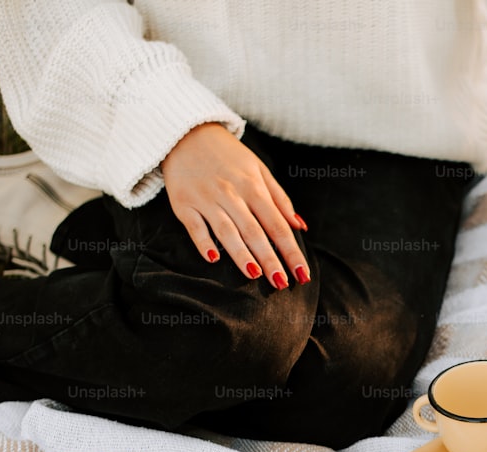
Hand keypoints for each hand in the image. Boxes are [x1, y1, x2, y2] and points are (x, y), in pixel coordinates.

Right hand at [161, 123, 310, 287]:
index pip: (278, 225)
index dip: (291, 251)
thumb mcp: (259, 169)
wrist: (187, 133)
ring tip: (255, 275)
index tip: (302, 274)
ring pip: (227, 231)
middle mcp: (232, 194)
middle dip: (270, 259)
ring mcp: (207, 199)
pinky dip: (203, 242)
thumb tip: (300, 226)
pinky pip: (194, 226)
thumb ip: (279, 198)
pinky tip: (212, 259)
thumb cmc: (228, 156)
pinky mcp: (184, 204)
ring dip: (241, 254)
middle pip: (255, 232)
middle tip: (282, 284)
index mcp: (254, 187)